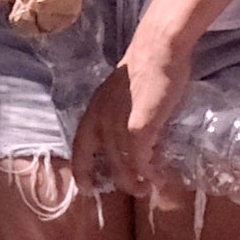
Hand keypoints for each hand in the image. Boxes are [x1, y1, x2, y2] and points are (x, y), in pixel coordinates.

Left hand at [89, 3, 203, 184]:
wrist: (158, 49)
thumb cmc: (146, 67)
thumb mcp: (124, 95)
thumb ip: (124, 115)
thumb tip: (138, 139)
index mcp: (94, 110)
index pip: (80, 147)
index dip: (81, 169)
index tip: (86, 188)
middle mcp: (101, 119)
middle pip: (105, 160)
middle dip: (119, 180)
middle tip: (134, 190)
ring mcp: (118, 124)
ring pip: (123, 164)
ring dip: (135, 181)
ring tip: (147, 188)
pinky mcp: (139, 127)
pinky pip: (141, 159)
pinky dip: (148, 170)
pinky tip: (157, 175)